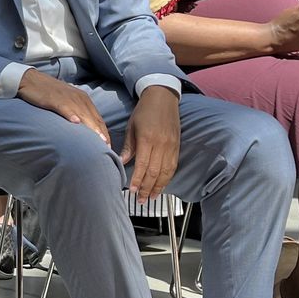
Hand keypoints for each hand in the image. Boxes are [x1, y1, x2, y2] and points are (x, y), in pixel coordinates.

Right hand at [17, 71, 110, 144]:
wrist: (31, 80)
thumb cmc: (49, 93)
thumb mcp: (68, 102)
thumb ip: (77, 113)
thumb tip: (84, 130)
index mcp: (84, 99)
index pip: (98, 119)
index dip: (104, 133)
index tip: (108, 147)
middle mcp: (79, 98)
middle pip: (93, 118)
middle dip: (101, 134)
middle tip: (107, 149)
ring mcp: (67, 98)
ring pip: (83, 114)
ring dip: (91, 127)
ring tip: (98, 141)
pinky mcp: (54, 98)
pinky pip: (64, 108)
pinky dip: (70, 115)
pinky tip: (75, 122)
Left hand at [122, 87, 180, 202]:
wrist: (163, 98)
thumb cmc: (144, 111)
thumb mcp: (131, 126)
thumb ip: (128, 146)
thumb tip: (121, 162)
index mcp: (147, 139)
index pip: (143, 165)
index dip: (137, 180)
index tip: (131, 191)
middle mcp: (161, 144)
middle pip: (154, 172)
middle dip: (146, 188)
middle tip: (140, 200)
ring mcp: (171, 146)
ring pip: (165, 172)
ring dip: (158, 187)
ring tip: (151, 197)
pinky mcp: (177, 146)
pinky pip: (173, 166)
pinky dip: (167, 178)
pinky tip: (162, 185)